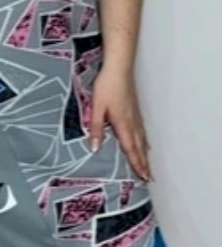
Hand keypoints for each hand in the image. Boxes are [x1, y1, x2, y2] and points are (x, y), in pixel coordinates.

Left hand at [89, 65, 152, 181]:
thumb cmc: (106, 86)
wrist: (119, 68)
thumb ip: (97, 128)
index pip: (131, 149)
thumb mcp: (97, 107)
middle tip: (150, 178)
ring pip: (142, 139)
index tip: (143, 177)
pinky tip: (145, 143)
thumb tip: (95, 148)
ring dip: (146, 154)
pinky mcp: (136, 109)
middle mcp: (132, 122)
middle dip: (145, 164)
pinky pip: (142, 131)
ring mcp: (136, 115)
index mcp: (123, 124)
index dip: (137, 164)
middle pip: (140, 147)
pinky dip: (145, 141)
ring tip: (149, 166)